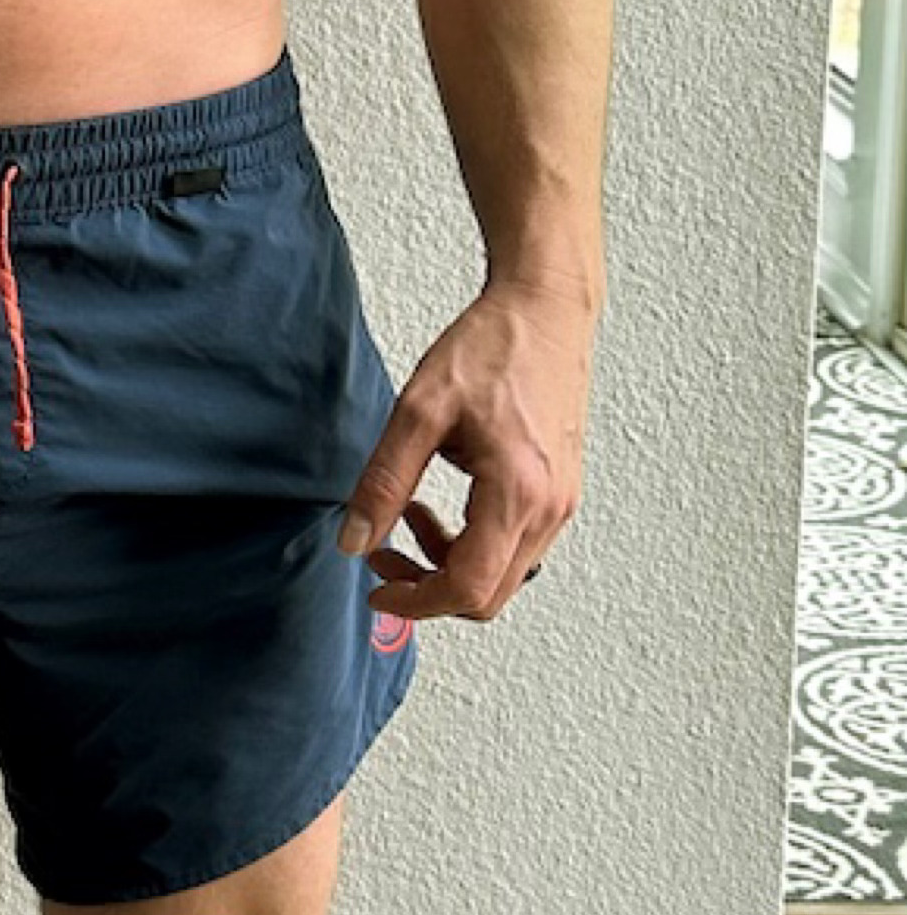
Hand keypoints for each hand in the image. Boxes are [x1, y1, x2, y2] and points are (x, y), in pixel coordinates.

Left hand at [335, 278, 591, 621]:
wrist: (546, 312)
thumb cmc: (491, 350)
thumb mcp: (418, 412)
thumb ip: (383, 482)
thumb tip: (354, 541)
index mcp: (518, 494)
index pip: (468, 587)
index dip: (416, 603)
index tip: (375, 591)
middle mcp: (550, 509)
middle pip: (488, 594)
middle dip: (427, 588)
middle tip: (380, 554)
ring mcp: (560, 503)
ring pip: (502, 574)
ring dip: (447, 563)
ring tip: (405, 513)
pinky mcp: (558, 491)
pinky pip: (514, 546)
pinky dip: (471, 543)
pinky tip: (436, 504)